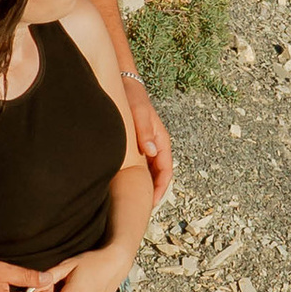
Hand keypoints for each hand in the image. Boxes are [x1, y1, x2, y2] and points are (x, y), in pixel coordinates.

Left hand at [124, 75, 173, 199]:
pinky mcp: (137, 144)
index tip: (151, 202)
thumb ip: (144, 132)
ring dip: (145, 185)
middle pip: (159, 175)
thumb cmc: (132, 97)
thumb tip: (150, 152)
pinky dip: (137, 177)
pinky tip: (125, 184)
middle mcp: (155, 145)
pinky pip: (140, 165)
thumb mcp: (139, 113)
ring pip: (149, 171)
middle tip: (141, 209)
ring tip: (134, 202)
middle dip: (153, 192)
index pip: (166, 170)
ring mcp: (146, 145)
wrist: (124, 82)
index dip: (160, 189)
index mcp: (161, 140)